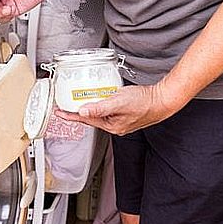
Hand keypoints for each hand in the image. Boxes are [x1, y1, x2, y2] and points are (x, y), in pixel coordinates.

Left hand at [55, 84, 180, 134]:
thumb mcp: (118, 102)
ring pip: (99, 114)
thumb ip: (100, 107)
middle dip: (78, 112)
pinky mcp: (125, 115)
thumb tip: (83, 112)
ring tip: (80, 100)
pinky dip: (101, 104)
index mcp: (111, 126)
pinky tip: (101, 98)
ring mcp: (120, 121)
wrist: (163, 100)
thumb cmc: (144, 102)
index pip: (85, 120)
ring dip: (90, 107)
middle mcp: (114, 126)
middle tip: (66, 105)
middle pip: (91, 118)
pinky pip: (107, 110)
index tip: (59, 112)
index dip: (71, 115)